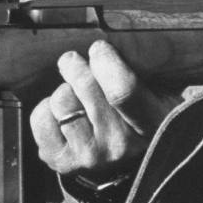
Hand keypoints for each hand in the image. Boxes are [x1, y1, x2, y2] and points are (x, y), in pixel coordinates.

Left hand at [30, 40, 178, 178]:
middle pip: (85, 87)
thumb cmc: (140, 116)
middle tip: (76, 62)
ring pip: (61, 100)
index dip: (105, 61)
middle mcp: (120, 145)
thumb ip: (147, 69)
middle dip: (76, 65)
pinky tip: (64, 113)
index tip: (99, 49)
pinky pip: (41, 118)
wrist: (124, 163)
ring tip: (75, 95)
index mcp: (152, 124)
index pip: (121, 90)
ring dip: (64, 90)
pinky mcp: (63, 161)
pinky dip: (47, 108)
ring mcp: (90, 156)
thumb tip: (122, 38)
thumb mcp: (161, 93)